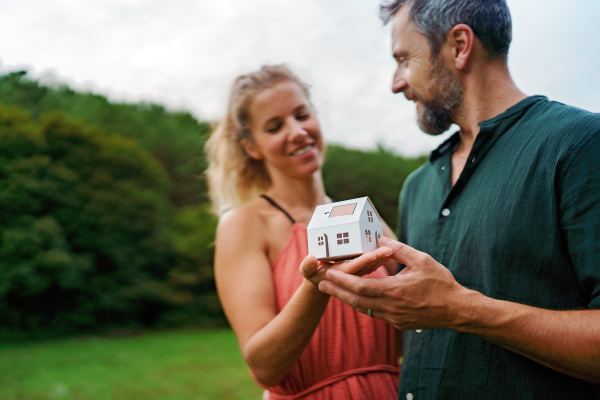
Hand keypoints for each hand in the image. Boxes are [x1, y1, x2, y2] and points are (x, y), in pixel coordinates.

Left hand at [318, 236, 472, 329]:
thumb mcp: (421, 260)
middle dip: (337, 292)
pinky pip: (375, 313)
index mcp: (394, 290)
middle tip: (321, 284)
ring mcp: (394, 318)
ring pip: (364, 308)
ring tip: (334, 290)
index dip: (341, 281)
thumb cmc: (441, 283)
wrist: (457, 310)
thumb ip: (398, 249)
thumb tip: (379, 237)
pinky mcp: (398, 323)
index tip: (327, 273)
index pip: (359, 286)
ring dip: (347, 299)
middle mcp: (390, 306)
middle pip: (356, 300)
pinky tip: (357, 297)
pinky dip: (362, 304)